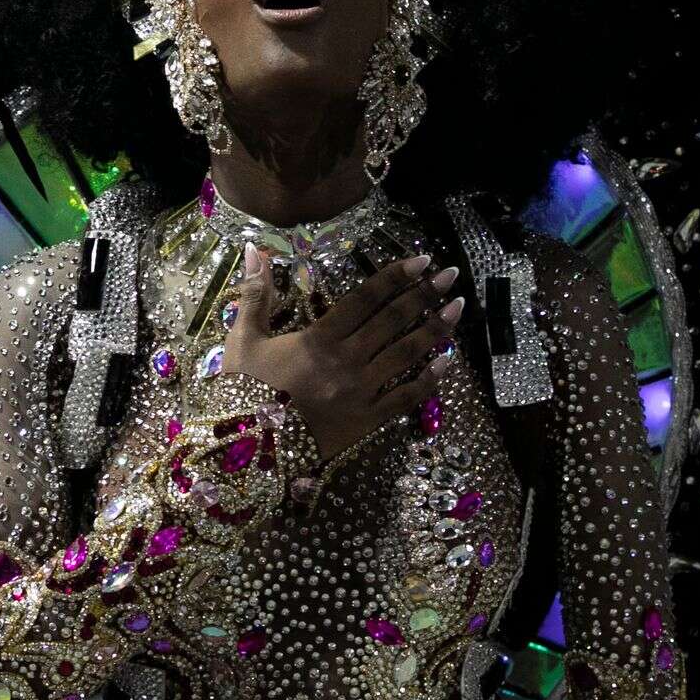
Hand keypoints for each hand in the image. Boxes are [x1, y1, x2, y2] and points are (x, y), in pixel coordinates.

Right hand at [222, 244, 464, 460]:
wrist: (247, 450)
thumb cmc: (242, 391)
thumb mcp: (243, 340)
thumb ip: (255, 294)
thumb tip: (255, 250)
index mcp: (318, 339)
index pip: (365, 299)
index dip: (395, 277)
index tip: (422, 260)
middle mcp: (346, 360)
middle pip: (393, 321)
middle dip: (424, 296)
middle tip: (450, 276)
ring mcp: (360, 392)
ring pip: (405, 355)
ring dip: (434, 330)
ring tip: (457, 310)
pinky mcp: (367, 421)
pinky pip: (405, 398)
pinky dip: (429, 380)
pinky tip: (447, 362)